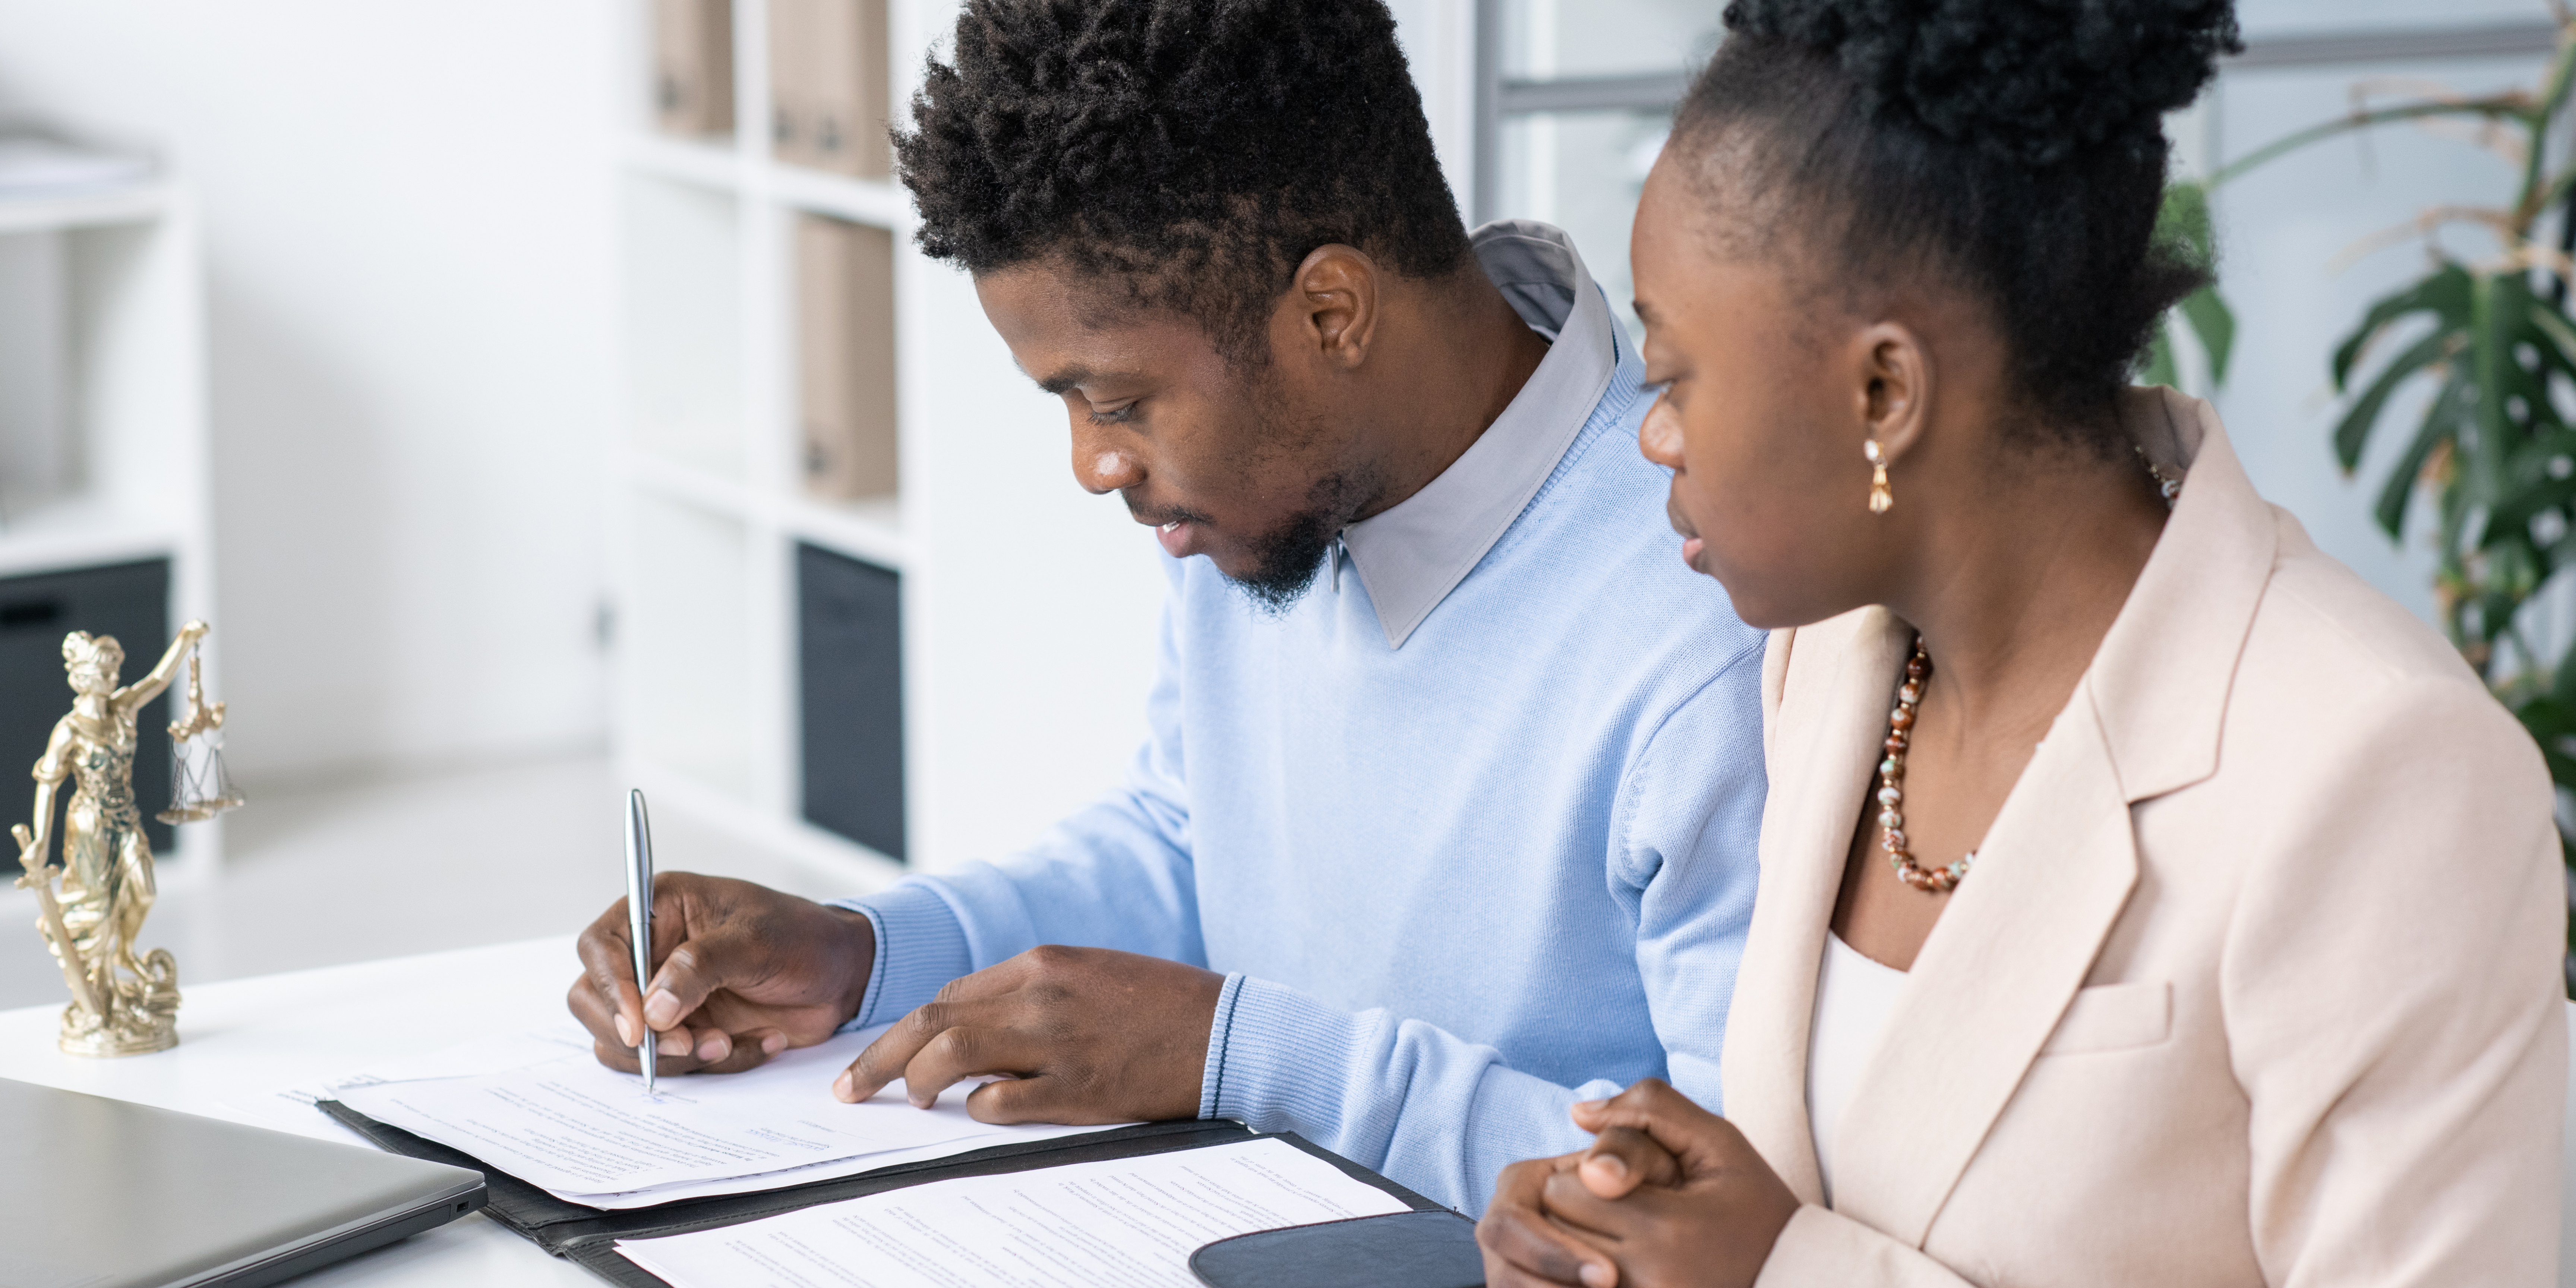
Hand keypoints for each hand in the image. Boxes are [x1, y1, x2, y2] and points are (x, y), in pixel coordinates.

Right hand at [567, 873, 875, 1075]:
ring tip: (730, 1042)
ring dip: (676, 1056)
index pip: (600, 946)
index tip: (639, 1028)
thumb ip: (699, 968)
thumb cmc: (802, 938)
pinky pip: (669, 1063)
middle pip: (594, 1001)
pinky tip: (757, 1043)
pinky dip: (710, 1064)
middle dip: (639, 1035)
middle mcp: (650, 952)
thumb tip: (651, 1011)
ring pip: (626, 1043)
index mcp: (659, 909)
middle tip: (691, 1044)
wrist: (842, 975)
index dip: (611, 988)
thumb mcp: (755, 940)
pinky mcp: (683, 1030)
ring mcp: (663, 996)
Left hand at [835, 945, 1222, 1122]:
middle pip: (931, 1020)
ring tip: (910, 1100)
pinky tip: (978, 1113)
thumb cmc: (1164, 1004)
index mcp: (1043, 963)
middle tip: (851, 1086)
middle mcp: (1040, 994)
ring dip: (915, 1079)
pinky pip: (1001, 1102)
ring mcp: (1056, 1042)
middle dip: (880, 1056)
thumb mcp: (1092, 975)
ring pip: (951, 1054)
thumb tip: (978, 1025)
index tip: (888, 1051)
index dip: (909, 1027)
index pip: (950, 993)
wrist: (1230, 1030)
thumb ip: (1035, 991)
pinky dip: (977, 1109)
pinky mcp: (1077, 1088)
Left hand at [1478, 1079, 1798, 1287]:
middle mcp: (1644, 1279)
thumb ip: (1651, 1110)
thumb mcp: (1720, 1143)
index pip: (1567, 1189)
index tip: (1626, 1179)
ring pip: (1562, 1263)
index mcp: (1664, 1230)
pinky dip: (1589, 1270)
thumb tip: (1578, 1111)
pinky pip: (1579, 1284)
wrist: (1793, 1279)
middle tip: (1623, 1208)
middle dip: (1578, 1208)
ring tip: (1625, 1237)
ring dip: (1580, 1243)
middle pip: (1556, 1228)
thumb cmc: (1755, 1208)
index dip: (1588, 1173)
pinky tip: (1626, 1260)